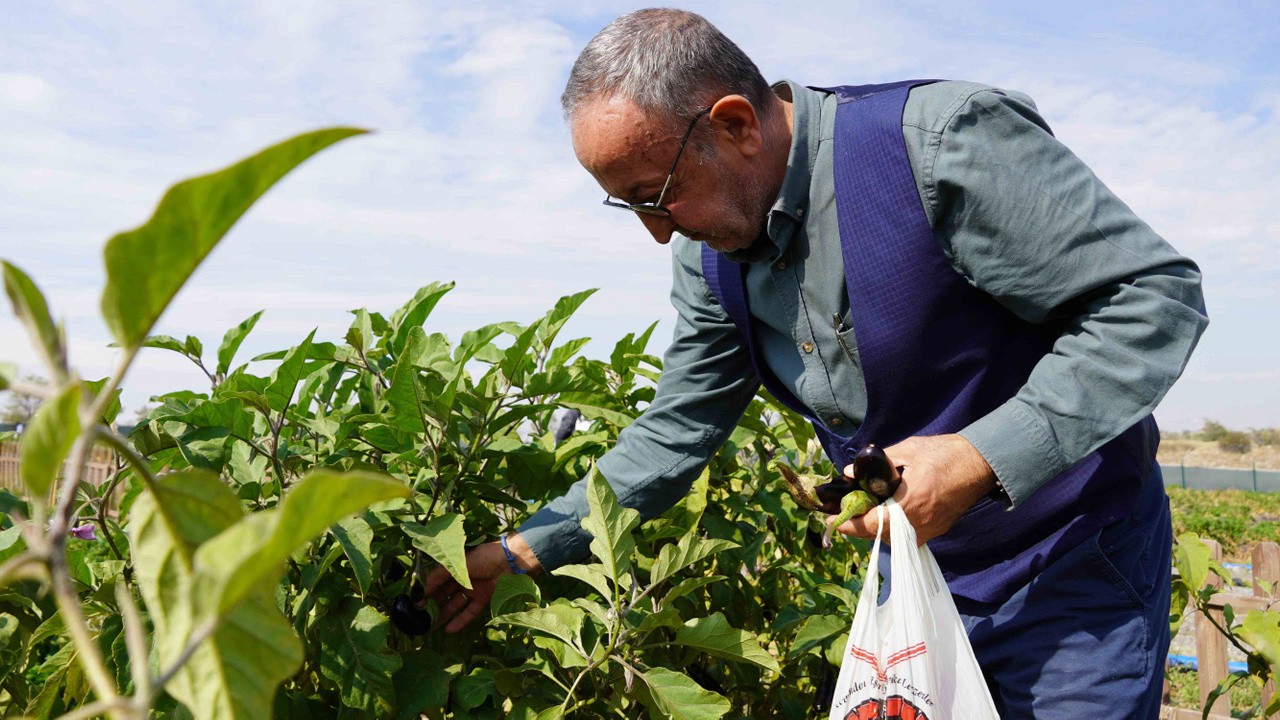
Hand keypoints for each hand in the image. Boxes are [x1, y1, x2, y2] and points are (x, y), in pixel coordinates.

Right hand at [420, 532, 540, 632]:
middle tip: (421, 619)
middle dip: (432, 606)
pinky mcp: (483, 599)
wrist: (509, 561)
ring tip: (431, 627)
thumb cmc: (482, 558)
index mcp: (454, 567)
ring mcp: (473, 590)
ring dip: (443, 615)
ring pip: (454, 605)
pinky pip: (469, 612)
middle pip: (444, 594)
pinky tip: (448, 629)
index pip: (436, 581)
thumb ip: (438, 576)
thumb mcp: (456, 564)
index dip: (426, 593)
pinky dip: (459, 621)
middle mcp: (462, 579)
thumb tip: (422, 591)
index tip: (416, 605)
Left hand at [826, 434, 996, 545]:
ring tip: (863, 508)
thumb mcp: (907, 451)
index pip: (870, 524)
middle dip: (858, 525)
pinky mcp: (936, 530)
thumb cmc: (945, 454)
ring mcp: (929, 530)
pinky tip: (885, 510)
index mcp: (909, 504)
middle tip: (845, 510)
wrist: (981, 464)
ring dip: (875, 526)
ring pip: (891, 538)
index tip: (832, 520)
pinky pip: (905, 536)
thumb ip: (876, 465)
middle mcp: (918, 524)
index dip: (847, 524)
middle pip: (877, 534)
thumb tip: (849, 473)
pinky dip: (892, 526)